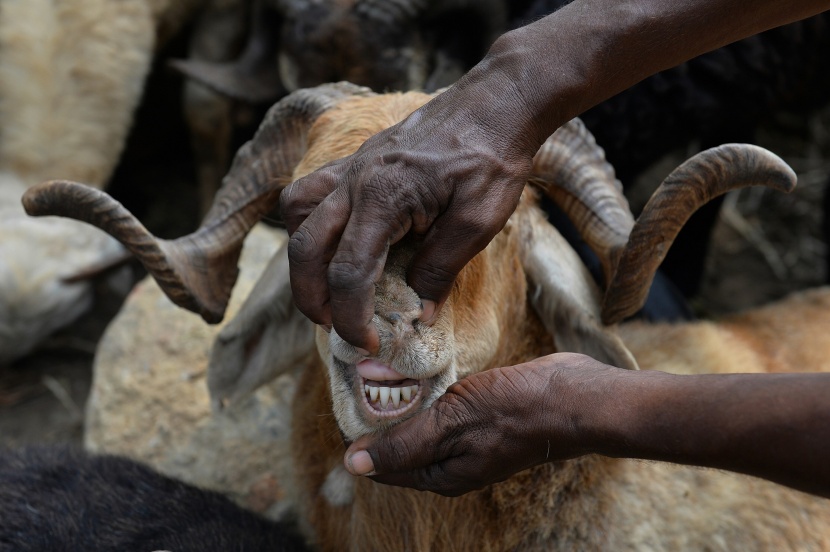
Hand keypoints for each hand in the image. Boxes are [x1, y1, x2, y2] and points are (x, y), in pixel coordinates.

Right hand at [279, 66, 544, 352]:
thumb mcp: (478, 222)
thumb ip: (441, 269)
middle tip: (333, 327)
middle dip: (311, 297)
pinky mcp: (359, 159)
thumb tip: (418, 313)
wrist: (496, 103)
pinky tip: (335, 241)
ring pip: (297, 212)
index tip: (367, 344)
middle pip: (305, 247)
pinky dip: (311, 222)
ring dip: (302, 256)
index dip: (351, 316)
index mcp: (383, 198)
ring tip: (326, 284)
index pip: (348, 271)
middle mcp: (355, 180)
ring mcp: (353, 166)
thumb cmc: (493, 159)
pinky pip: (313, 190)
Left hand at [343, 353, 615, 495]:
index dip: (359, 433)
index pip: (380, 463)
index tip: (344, 395)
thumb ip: (403, 445)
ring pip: (419, 422)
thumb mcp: (452, 425)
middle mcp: (449, 462)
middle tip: (360, 373)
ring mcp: (466, 438)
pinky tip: (418, 368)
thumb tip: (352, 464)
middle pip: (398, 442)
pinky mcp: (479, 415)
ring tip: (382, 366)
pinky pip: (441, 406)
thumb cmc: (515, 411)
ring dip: (402, 399)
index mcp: (439, 475)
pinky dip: (426, 391)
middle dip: (378, 413)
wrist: (575, 397)